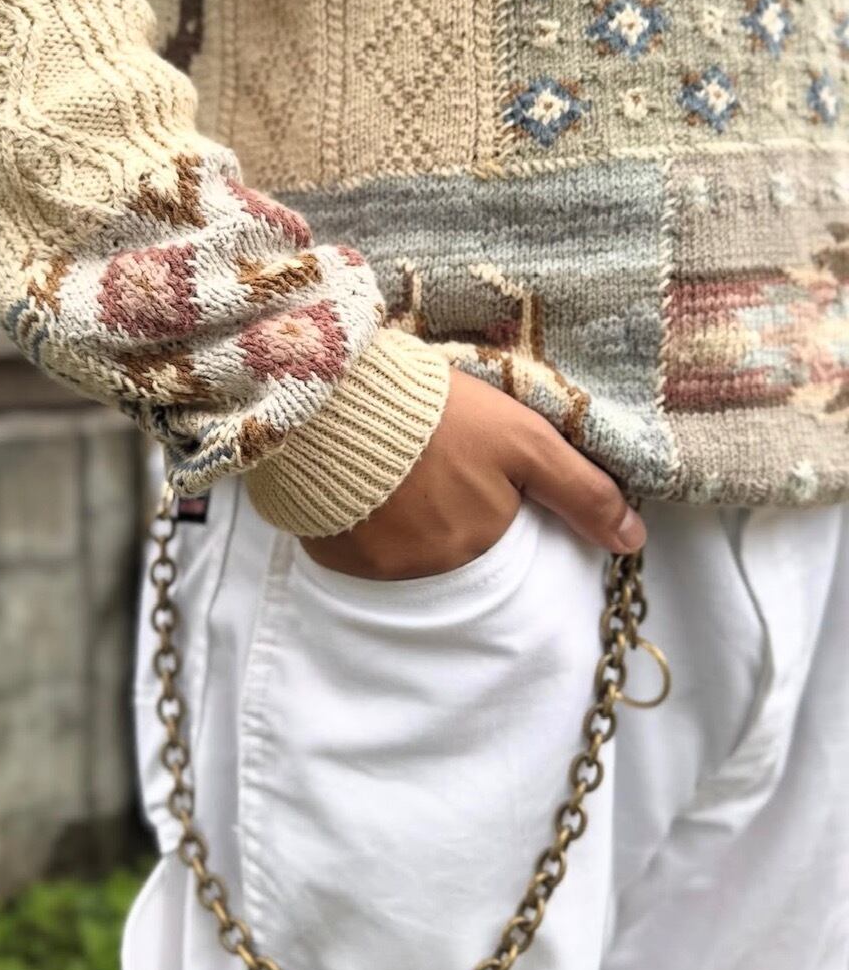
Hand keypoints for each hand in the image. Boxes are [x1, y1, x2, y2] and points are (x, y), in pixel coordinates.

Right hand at [301, 367, 646, 580]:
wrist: (334, 400)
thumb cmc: (438, 412)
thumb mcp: (525, 438)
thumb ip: (583, 490)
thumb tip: (635, 542)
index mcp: (482, 538)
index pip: (501, 531)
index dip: (491, 495)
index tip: (473, 464)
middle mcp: (435, 568)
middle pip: (454, 542)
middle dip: (448, 504)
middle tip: (430, 454)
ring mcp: (381, 568)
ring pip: (407, 547)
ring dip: (405, 514)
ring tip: (393, 461)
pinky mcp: (334, 557)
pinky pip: (360, 549)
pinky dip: (365, 522)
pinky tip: (361, 482)